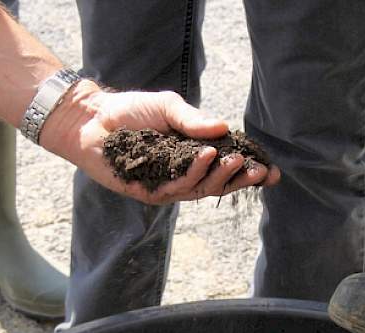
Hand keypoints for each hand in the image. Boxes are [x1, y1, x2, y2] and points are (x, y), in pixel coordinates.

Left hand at [42, 83, 279, 204]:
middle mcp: (183, 174)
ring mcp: (167, 186)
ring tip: (236, 160)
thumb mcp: (169, 107)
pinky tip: (207, 156)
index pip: (226, 167)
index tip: (272, 172)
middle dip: (241, 178)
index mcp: (193, 157)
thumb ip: (194, 120)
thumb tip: (224, 128)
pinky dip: (195, 172)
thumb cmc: (130, 111)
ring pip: (202, 189)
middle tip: (259, 169)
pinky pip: (178, 187)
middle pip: (219, 184)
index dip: (249, 172)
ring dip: (221, 176)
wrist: (92, 119)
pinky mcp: (149, 192)